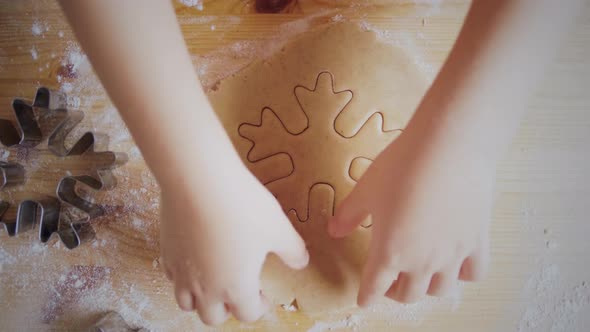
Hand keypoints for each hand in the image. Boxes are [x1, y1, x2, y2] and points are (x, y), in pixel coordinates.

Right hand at [159, 164, 308, 324]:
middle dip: (227, 309)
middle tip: (239, 290)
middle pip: (212, 316)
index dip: (259, 307)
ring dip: (200, 299)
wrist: (199, 180)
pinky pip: (171, 276)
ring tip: (214, 281)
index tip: (264, 296)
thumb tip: (302, 261)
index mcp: (236, 287)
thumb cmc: (242, 207)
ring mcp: (182, 271)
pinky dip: (183, 277)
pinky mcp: (167, 250)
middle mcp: (205, 287)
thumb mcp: (278, 228)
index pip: (248, 314)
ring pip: (185, 303)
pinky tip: (195, 259)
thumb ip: (293, 250)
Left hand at [329, 130, 492, 305]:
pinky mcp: (477, 241)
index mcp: (389, 252)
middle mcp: (422, 262)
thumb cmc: (402, 167)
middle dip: (395, 293)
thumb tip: (334, 231)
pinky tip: (456, 263)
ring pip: (441, 290)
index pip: (374, 287)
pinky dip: (464, 275)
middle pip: (409, 296)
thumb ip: (349, 215)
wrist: (447, 148)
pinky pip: (474, 273)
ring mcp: (452, 254)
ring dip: (427, 288)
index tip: (364, 299)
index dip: (367, 296)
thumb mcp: (365, 190)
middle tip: (390, 282)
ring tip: (421, 275)